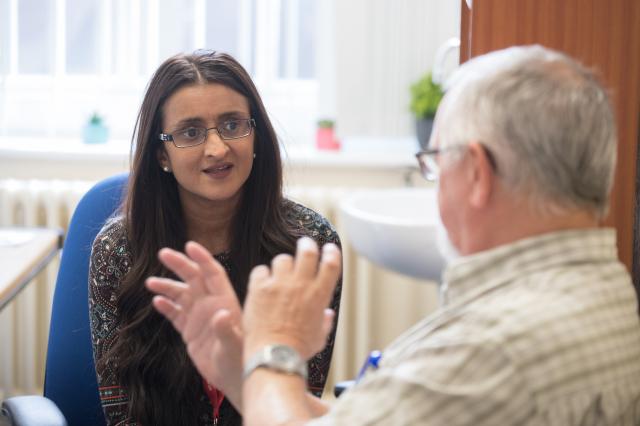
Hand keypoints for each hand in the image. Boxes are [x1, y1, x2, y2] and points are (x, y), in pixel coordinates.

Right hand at [145, 241, 243, 406]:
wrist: (236, 380)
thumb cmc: (241, 361)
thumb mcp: (234, 346)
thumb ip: (227, 329)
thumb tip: (222, 314)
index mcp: (226, 302)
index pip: (214, 274)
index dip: (203, 259)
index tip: (189, 245)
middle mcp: (212, 305)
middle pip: (195, 279)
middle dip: (180, 265)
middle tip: (163, 253)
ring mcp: (201, 318)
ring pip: (182, 295)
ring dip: (168, 286)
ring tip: (150, 283)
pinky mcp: (191, 332)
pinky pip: (177, 315)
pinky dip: (167, 307)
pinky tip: (157, 302)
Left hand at [243, 237, 341, 360]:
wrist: (273, 356)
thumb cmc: (298, 350)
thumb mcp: (320, 338)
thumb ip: (325, 322)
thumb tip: (328, 314)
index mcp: (319, 295)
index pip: (331, 263)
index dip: (332, 252)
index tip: (329, 249)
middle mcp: (301, 285)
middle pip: (307, 252)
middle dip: (307, 244)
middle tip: (304, 244)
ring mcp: (279, 285)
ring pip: (282, 258)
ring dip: (283, 263)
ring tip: (280, 272)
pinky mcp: (259, 289)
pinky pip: (261, 270)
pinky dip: (262, 274)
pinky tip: (262, 283)